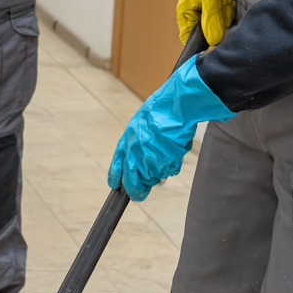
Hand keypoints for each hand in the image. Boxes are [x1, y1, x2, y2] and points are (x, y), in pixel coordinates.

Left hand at [108, 58, 234, 200]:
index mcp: (126, 142)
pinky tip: (174, 147)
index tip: (116, 187)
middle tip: (145, 185)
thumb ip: (134, 144)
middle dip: (140, 187)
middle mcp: (135, 155)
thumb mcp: (138, 124)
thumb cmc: (159, 111)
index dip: (116, 179)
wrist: (176, 105)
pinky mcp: (166, 163)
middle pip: (135, 183)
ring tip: (166, 148)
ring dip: (160, 169)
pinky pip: (170, 170)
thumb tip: (134, 163)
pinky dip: (173, 163)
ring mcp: (151, 160)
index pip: (117, 169)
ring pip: (155, 177)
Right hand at [176, 0, 235, 45]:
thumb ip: (210, 19)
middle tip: (222, 7)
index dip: (201, 41)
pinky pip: (225, 16)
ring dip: (225, 13)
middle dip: (218, 22)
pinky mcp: (217, 6)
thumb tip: (213, 41)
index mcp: (185, 13)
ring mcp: (207, 10)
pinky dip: (228, 8)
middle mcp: (195, 14)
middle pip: (208, 32)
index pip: (188, 38)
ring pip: (218, 24)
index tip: (214, 36)